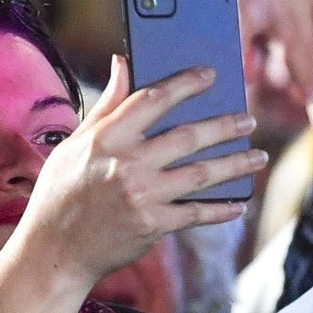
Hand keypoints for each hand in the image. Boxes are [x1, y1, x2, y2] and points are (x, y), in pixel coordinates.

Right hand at [0, 56, 265, 296]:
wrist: (54, 250)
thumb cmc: (63, 192)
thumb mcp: (75, 144)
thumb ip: (107, 105)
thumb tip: (123, 63)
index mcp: (105, 138)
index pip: (152, 99)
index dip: (185, 84)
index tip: (210, 75)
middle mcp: (126, 164)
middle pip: (188, 137)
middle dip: (225, 126)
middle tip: (248, 120)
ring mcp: (142, 195)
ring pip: (202, 174)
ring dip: (236, 164)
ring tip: (258, 157)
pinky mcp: (153, 225)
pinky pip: (197, 213)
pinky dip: (221, 209)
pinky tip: (239, 203)